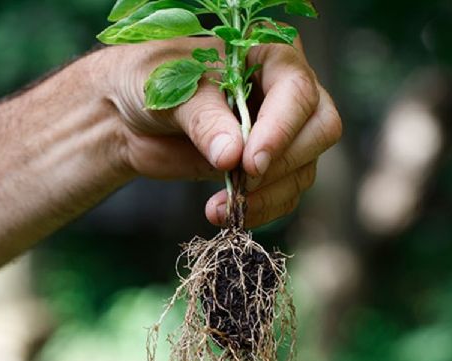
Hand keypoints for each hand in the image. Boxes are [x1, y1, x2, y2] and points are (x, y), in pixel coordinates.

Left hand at [88, 37, 341, 227]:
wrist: (131, 116)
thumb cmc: (153, 82)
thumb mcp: (172, 90)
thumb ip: (204, 119)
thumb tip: (232, 156)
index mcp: (270, 57)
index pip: (297, 92)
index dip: (281, 129)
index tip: (251, 162)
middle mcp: (286, 94)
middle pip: (320, 130)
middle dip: (283, 163)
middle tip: (242, 181)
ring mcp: (283, 134)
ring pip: (305, 169)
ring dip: (268, 195)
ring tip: (221, 207)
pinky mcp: (270, 169)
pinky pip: (284, 196)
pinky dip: (260, 211)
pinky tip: (225, 213)